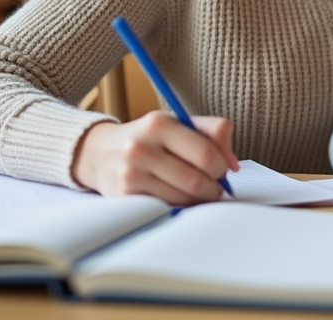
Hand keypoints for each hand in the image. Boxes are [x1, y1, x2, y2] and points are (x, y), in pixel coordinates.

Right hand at [72, 111, 238, 203]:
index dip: (221, 168)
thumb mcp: (177, 123)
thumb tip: (232, 164)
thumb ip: (212, 132)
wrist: (100, 153)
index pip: (205, 154)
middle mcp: (141, 148)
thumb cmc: (149, 137)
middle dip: (213, 188)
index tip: (221, 170)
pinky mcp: (125, 196)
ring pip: (183, 199)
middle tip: (214, 188)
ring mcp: (130, 174)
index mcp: (159, 124)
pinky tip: (178, 198)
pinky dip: (179, 207)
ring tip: (198, 193)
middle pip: (196, 181)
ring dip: (198, 201)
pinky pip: (166, 208)